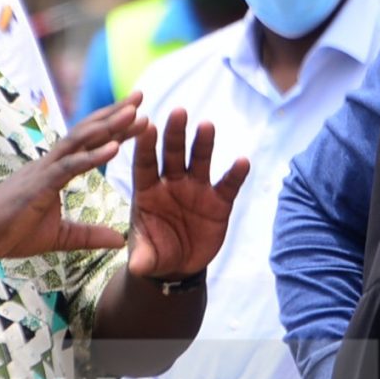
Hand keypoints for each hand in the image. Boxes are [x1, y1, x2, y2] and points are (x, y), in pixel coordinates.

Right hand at [0, 95, 141, 262]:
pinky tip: (116, 147)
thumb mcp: (59, 238)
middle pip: (88, 131)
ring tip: (136, 110)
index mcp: (56, 171)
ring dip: (109, 125)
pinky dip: (94, 156)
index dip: (113, 128)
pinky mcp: (39, 183)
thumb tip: (120, 241)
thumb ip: (88, 236)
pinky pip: (71, 166)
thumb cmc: (8, 232)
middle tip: (141, 94)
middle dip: (116, 113)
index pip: (89, 143)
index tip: (138, 113)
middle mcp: (52, 163)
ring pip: (81, 140)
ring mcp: (45, 170)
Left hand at [128, 107, 251, 280]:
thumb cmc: (155, 254)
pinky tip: (243, 161)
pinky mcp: (219, 201)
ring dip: (203, 144)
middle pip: (172, 154)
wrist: (179, 265)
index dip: (146, 147)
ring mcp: (196, 190)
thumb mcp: (146, 258)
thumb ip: (142, 258)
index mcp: (148, 191)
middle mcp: (171, 184)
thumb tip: (136, 267)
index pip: (145, 164)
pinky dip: (236, 174)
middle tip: (178, 112)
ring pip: (199, 161)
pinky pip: (228, 185)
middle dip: (174, 134)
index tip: (146, 127)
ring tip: (207, 125)